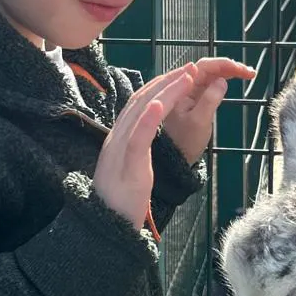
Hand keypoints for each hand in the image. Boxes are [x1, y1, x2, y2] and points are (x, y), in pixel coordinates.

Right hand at [94, 67, 196, 229]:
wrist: (105, 228)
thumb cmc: (120, 202)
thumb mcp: (128, 168)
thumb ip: (134, 148)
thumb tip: (144, 134)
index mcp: (117, 138)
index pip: (137, 102)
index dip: (159, 85)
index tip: (180, 73)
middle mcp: (116, 138)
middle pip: (141, 100)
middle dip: (167, 81)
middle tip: (190, 67)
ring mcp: (119, 151)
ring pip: (141, 113)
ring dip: (165, 92)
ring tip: (185, 77)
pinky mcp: (127, 166)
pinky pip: (137, 138)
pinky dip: (149, 119)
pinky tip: (160, 104)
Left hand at [158, 57, 254, 164]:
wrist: (174, 158)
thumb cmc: (185, 141)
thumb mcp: (199, 121)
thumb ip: (210, 99)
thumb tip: (222, 80)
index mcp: (181, 88)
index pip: (204, 66)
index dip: (225, 64)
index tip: (244, 71)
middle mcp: (183, 86)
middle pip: (208, 67)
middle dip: (229, 67)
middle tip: (250, 73)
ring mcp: (188, 92)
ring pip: (209, 74)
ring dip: (227, 71)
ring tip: (247, 75)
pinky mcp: (193, 99)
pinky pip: (208, 83)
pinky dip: (222, 79)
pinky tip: (233, 80)